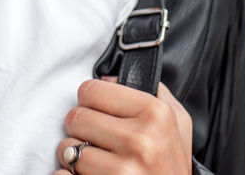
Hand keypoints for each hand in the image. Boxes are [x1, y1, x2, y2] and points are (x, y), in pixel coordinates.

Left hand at [54, 77, 192, 174]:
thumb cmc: (172, 167)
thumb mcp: (178, 124)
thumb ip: (153, 91)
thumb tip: (107, 78)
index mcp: (156, 114)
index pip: (91, 90)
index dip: (91, 103)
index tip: (100, 115)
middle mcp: (140, 141)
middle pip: (75, 117)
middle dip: (82, 130)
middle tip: (98, 142)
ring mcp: (122, 171)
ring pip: (66, 148)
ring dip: (75, 156)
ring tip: (97, 163)